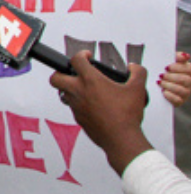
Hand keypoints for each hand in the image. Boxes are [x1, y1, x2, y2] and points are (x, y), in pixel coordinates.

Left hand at [49, 51, 151, 174]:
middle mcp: (78, 92)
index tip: (87, 56)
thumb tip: (134, 68)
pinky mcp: (78, 118)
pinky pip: (72, 106)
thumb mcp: (138, 89)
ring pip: (63, 93)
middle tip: (73, 72)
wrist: (121, 139)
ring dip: (70, 88)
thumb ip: (138, 72)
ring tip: (84, 88)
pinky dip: (78, 102)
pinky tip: (91, 104)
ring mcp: (76, 106)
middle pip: (56, 77)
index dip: (81, 54)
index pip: (76, 60)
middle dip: (61, 71)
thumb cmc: (126, 115)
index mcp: (90, 81)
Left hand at [160, 51, 190, 107]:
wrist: (154, 83)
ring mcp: (186, 93)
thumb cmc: (164, 69)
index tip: (166, 67)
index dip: (178, 68)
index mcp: (189, 71)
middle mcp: (190, 83)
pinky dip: (169, 95)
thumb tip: (185, 56)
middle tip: (161, 75)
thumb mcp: (169, 61)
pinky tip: (162, 91)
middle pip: (185, 80)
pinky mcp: (180, 101)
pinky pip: (177, 100)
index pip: (189, 69)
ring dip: (168, 85)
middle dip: (171, 77)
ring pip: (181, 90)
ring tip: (159, 82)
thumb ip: (177, 56)